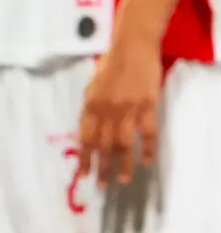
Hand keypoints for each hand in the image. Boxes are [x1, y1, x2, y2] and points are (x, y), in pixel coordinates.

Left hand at [78, 36, 160, 186]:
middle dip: (101, 166)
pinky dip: (147, 149)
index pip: (85, 136)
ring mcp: (128, 108)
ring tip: (122, 179)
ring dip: (122, 164)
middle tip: (101, 186)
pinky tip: (146, 162)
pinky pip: (147, 133)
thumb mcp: (92, 85)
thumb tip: (86, 133)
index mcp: (91, 103)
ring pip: (124, 143)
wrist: (132, 46)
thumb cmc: (110, 64)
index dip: (85, 156)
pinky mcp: (148, 106)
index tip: (83, 174)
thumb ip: (90, 108)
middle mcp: (107, 108)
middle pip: (103, 144)